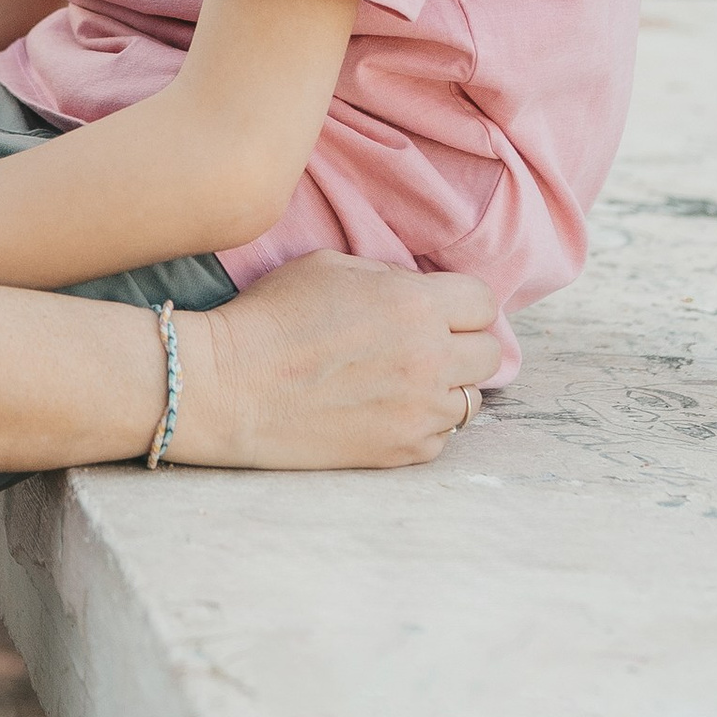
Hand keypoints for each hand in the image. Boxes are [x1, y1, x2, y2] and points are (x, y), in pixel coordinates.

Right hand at [173, 254, 497, 471]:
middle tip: (425, 345)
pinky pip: (441, 435)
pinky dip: (422, 422)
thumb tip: (419, 292)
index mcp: (414, 304)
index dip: (462, 304)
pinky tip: (383, 409)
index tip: (439, 310)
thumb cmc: (270, 318)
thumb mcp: (329, 266)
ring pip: (471, 398)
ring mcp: (420, 410)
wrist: (228, 387)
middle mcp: (429, 358)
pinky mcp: (404, 450)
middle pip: (488, 353)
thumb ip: (389, 277)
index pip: (483, 303)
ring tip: (405, 381)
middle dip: (462, 343)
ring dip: (446, 386)